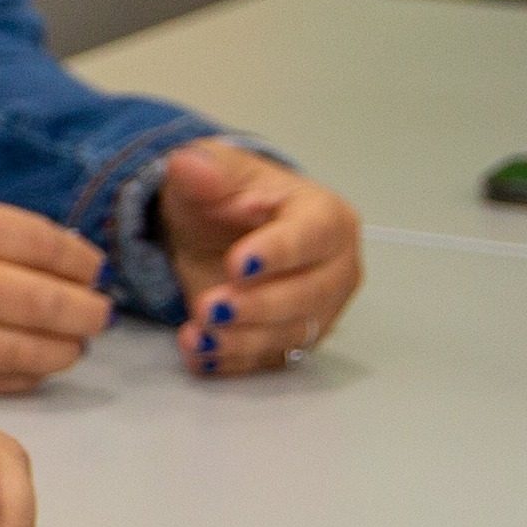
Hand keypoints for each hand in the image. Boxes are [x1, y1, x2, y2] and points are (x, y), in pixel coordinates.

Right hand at [0, 184, 109, 392]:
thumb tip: (61, 256)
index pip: (41, 243)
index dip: (79, 258)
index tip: (92, 266)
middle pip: (44, 303)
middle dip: (86, 311)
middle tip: (97, 312)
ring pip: (24, 351)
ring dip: (64, 349)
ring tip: (73, 341)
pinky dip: (23, 374)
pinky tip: (31, 362)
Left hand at [156, 139, 359, 373]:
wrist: (215, 232)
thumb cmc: (228, 198)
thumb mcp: (210, 172)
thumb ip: (203, 169)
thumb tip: (191, 165)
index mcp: (327, 217)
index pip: (313, 236)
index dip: (279, 252)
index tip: (238, 264)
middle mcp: (335, 268)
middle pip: (311, 294)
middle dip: (261, 305)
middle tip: (212, 306)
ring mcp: (319, 309)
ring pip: (292, 334)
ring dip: (244, 340)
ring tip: (199, 333)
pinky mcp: (291, 339)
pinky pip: (268, 360)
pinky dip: (233, 361)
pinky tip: (199, 353)